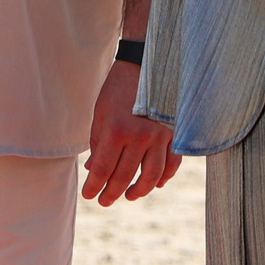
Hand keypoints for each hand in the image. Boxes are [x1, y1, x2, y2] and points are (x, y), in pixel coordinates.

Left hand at [82, 59, 180, 204]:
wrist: (147, 64)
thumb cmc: (119, 87)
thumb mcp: (101, 112)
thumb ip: (98, 142)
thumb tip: (93, 169)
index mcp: (117, 130)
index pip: (103, 168)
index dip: (94, 185)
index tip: (89, 194)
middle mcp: (140, 137)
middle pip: (125, 176)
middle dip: (112, 192)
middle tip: (104, 201)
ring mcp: (160, 137)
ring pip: (151, 176)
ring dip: (139, 191)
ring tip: (129, 195)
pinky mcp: (174, 134)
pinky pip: (172, 164)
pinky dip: (164, 177)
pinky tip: (156, 184)